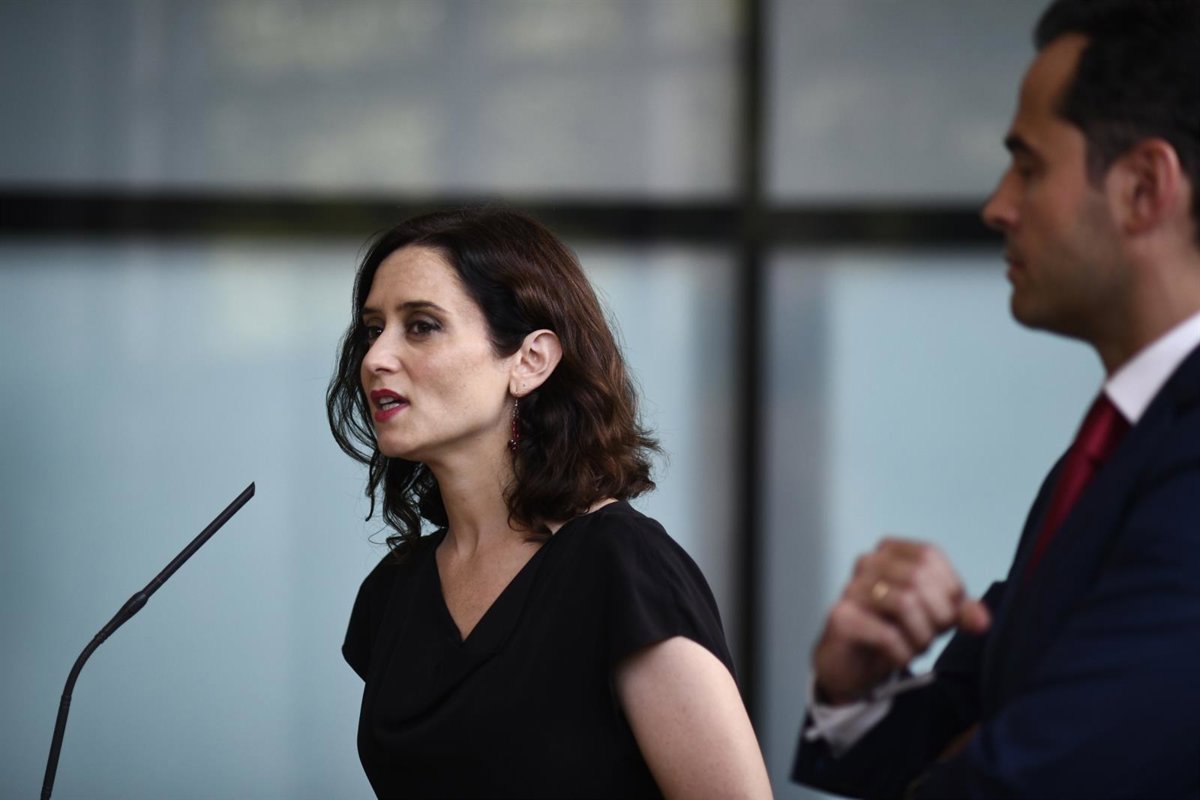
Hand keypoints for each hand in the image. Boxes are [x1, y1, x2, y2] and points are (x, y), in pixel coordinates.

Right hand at [812, 537, 990, 704]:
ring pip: (905, 603)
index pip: (929, 555)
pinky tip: (898, 658)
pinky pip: (888, 635)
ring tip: (915, 647)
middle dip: (938, 615)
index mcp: (889, 551)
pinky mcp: (841, 619)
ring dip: (921, 636)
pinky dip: (903, 653)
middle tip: (931, 635)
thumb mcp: (933, 617)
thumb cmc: (892, 631)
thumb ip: (959, 611)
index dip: (948, 587)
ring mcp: (851, 589)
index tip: (947, 613)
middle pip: (918, 577)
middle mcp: (867, 563)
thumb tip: (981, 620)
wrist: (851, 666)